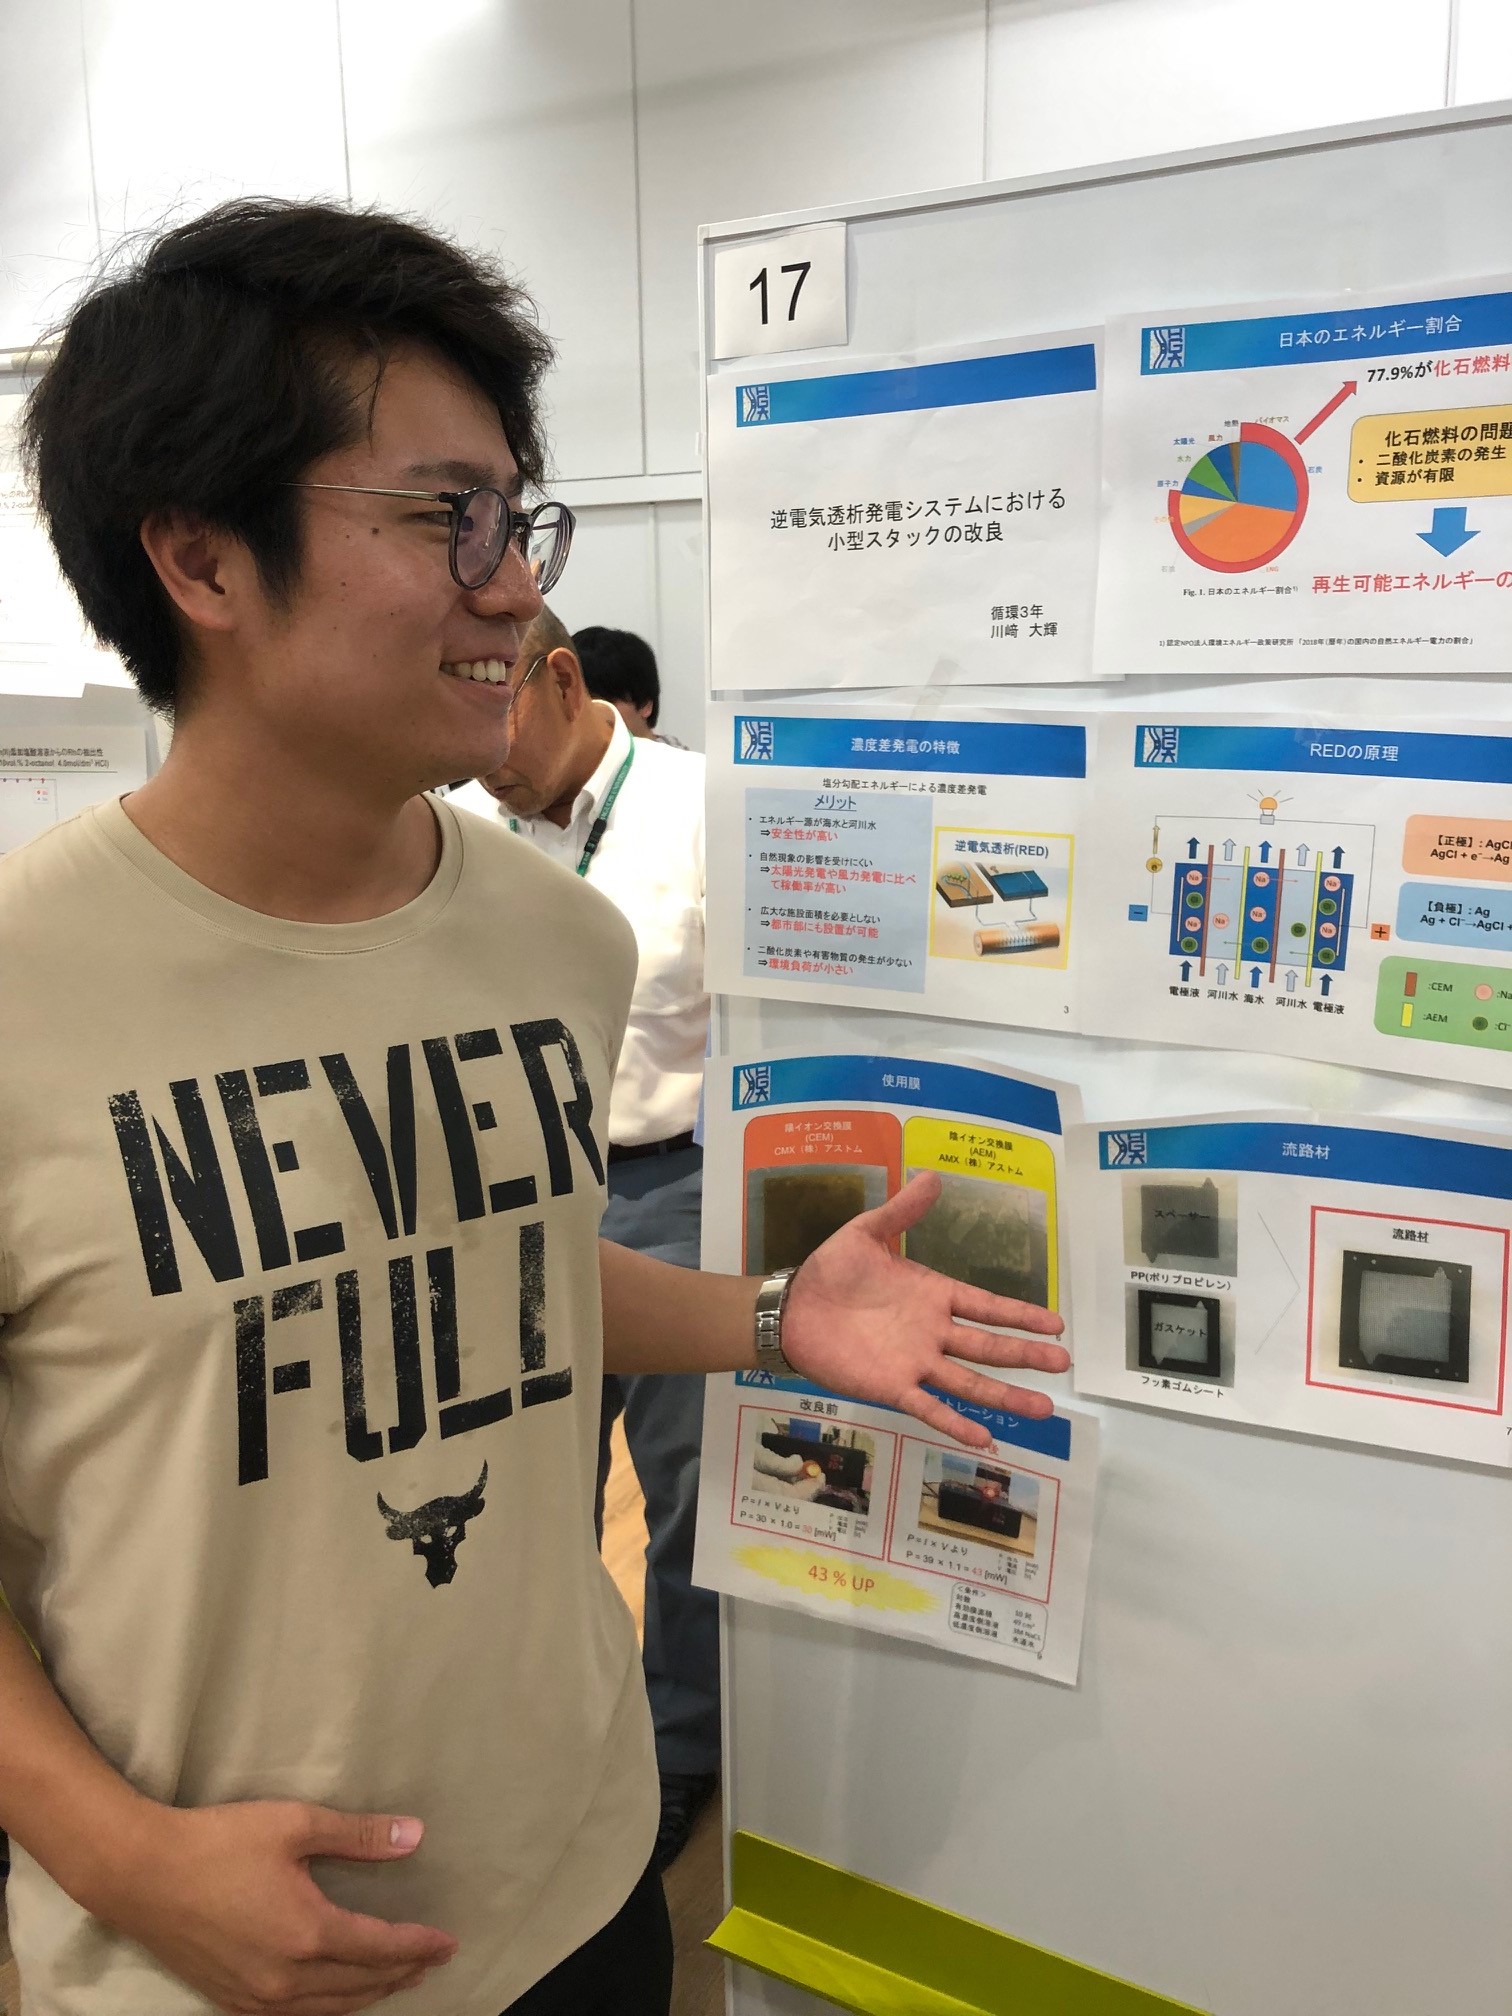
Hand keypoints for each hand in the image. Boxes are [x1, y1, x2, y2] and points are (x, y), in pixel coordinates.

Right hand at [93, 1799, 455, 2014]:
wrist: (141, 1874)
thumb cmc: (220, 1842)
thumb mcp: (294, 1825)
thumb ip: (358, 1836)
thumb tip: (415, 1836)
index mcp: (308, 1933)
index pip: (380, 1949)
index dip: (418, 1947)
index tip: (447, 1942)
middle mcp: (286, 1978)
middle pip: (359, 1984)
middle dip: (400, 1974)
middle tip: (431, 1961)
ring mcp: (256, 1997)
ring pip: (329, 2008)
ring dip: (368, 1995)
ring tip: (396, 1980)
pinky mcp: (231, 2000)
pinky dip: (328, 2010)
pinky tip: (335, 1999)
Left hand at [779, 1171, 1069, 1448]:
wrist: (792, 1308)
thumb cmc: (831, 1270)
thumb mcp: (867, 1232)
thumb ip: (902, 1211)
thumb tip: (934, 1175)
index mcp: (934, 1295)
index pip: (987, 1306)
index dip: (1021, 1315)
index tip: (1055, 1324)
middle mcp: (933, 1332)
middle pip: (989, 1346)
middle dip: (1025, 1355)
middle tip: (1062, 1364)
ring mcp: (915, 1362)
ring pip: (969, 1381)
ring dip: (1005, 1395)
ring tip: (1043, 1408)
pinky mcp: (891, 1386)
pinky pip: (929, 1407)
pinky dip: (955, 1423)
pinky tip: (985, 1438)